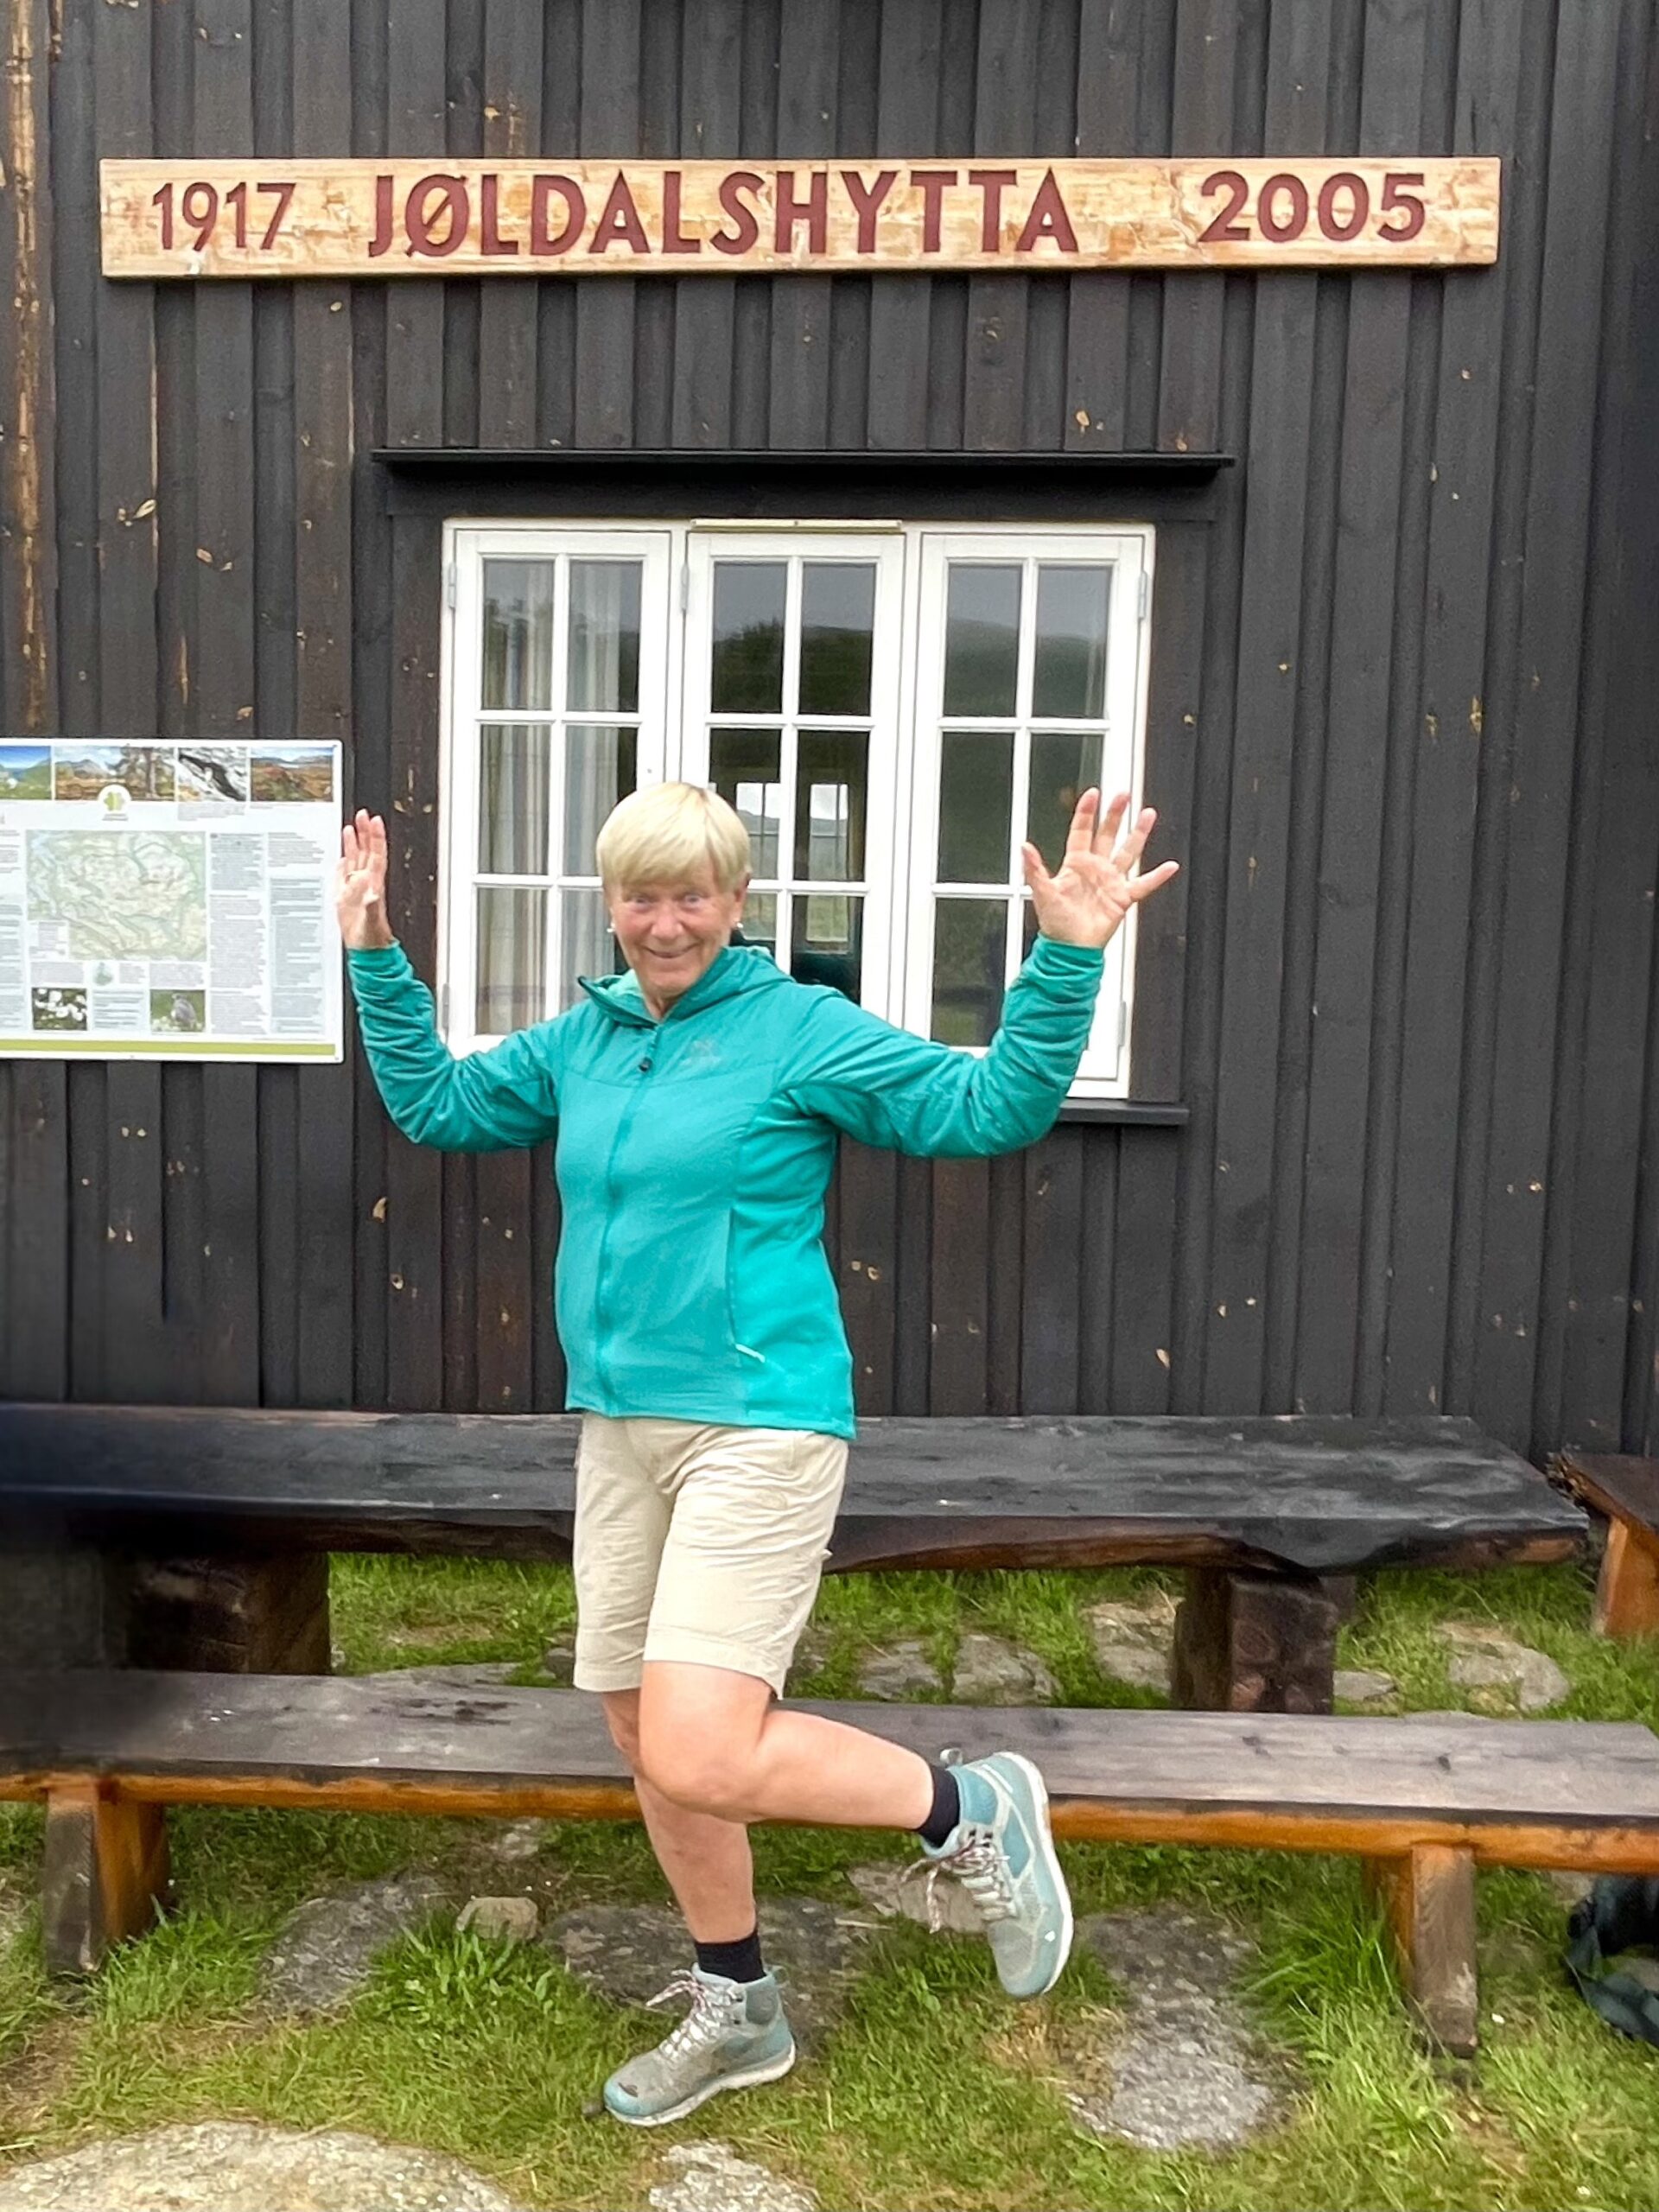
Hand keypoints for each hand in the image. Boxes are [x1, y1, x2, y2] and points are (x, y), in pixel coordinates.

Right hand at [336, 809, 394, 949]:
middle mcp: (366, 883)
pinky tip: (341, 857)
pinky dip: (343, 863)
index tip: (374, 821)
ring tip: (351, 827)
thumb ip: (368, 902)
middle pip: (367, 852)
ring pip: (356, 860)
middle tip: (363, 814)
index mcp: (373, 885)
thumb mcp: (370, 918)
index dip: (376, 837)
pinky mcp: (347, 896)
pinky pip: (344, 875)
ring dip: (355, 843)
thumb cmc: (371, 936)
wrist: (366, 949)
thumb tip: (367, 885)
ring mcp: (357, 889)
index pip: (376, 854)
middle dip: (365, 832)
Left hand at [1023, 789, 1178, 948]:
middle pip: (1107, 834)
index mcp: (1075, 864)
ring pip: (1128, 851)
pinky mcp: (1122, 898)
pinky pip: (1143, 884)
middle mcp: (1095, 869)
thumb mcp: (1042, 893)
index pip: (1081, 831)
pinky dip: (1157, 876)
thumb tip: (1024, 847)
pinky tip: (1169, 866)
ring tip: (1148, 814)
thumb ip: (1034, 869)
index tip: (1093, 794)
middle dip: (1115, 814)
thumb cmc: (1056, 924)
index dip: (1086, 812)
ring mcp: (1110, 881)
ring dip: (1138, 834)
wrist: (1071, 948)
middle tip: (1124, 795)